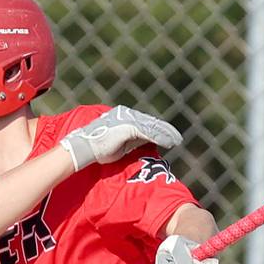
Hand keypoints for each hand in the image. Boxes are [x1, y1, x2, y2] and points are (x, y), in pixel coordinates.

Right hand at [60, 105, 182, 170]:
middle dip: (166, 131)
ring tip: (177, 141)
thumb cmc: (99, 147)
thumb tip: (146, 142)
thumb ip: (133, 140)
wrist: (85, 147)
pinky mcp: (129, 127)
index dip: (159, 129)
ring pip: (153, 127)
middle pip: (152, 123)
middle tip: (178, 138)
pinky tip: (168, 143)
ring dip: (166, 134)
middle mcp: (128, 115)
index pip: (146, 123)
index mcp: (125, 117)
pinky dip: (160, 138)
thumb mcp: (120, 142)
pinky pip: (148, 133)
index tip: (169, 136)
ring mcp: (129, 120)